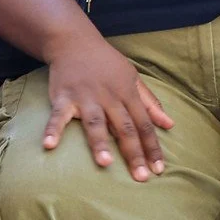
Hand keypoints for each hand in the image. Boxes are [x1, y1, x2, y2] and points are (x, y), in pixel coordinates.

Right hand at [42, 37, 173, 180]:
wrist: (75, 41)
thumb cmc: (107, 63)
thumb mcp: (133, 78)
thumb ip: (150, 103)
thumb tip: (170, 124)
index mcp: (127, 94)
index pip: (144, 124)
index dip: (152, 147)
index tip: (159, 169)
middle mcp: (109, 97)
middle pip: (124, 128)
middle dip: (134, 153)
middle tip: (141, 177)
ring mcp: (86, 97)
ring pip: (95, 122)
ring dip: (99, 142)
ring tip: (105, 163)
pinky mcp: (63, 97)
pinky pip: (58, 116)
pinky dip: (53, 130)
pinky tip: (49, 146)